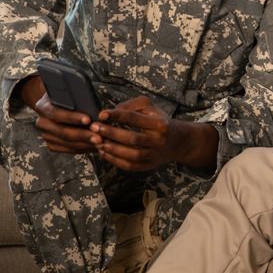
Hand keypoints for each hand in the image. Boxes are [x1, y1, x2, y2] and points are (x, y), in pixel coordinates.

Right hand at [20, 75, 100, 153]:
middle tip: (98, 137)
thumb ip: (78, 98)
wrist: (56, 103)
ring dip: (85, 144)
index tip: (88, 120)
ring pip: (66, 143)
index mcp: (43, 106)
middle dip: (82, 135)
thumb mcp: (70, 92)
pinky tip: (94, 146)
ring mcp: (46, 134)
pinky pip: (67, 149)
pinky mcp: (51, 144)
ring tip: (100, 143)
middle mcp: (42, 122)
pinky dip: (82, 148)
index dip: (72, 117)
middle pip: (62, 131)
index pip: (56, 113)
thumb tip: (94, 110)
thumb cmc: (68, 96)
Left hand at [89, 96, 218, 172]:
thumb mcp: (150, 108)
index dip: (117, 116)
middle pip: (132, 138)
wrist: (177, 141)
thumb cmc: (159, 121)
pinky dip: (115, 161)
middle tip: (95, 128)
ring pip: (131, 155)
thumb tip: (111, 113)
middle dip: (111, 133)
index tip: (102, 114)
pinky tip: (104, 153)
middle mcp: (159, 140)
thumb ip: (131, 107)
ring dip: (112, 149)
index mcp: (159, 123)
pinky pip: (130, 166)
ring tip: (98, 142)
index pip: (135, 118)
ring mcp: (154, 155)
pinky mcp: (149, 166)